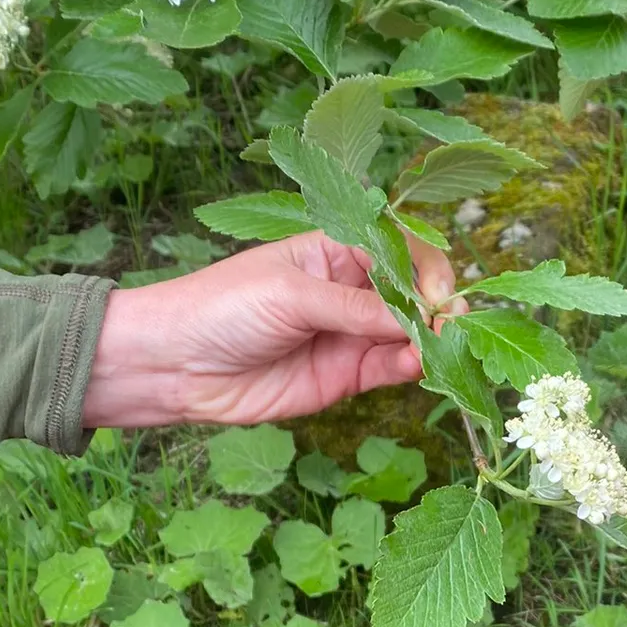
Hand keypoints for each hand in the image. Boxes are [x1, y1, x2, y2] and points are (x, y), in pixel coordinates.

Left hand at [82, 229, 462, 428]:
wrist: (175, 365)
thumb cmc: (222, 307)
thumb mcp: (292, 295)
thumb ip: (356, 308)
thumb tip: (419, 318)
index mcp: (335, 250)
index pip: (398, 250)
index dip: (424, 268)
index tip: (436, 290)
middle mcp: (350, 290)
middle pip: (411, 293)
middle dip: (436, 305)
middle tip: (451, 322)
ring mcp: (350, 334)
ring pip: (408, 334)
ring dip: (430, 339)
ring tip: (439, 346)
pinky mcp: (346, 376)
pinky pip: (390, 368)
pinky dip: (410, 367)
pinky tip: (416, 365)